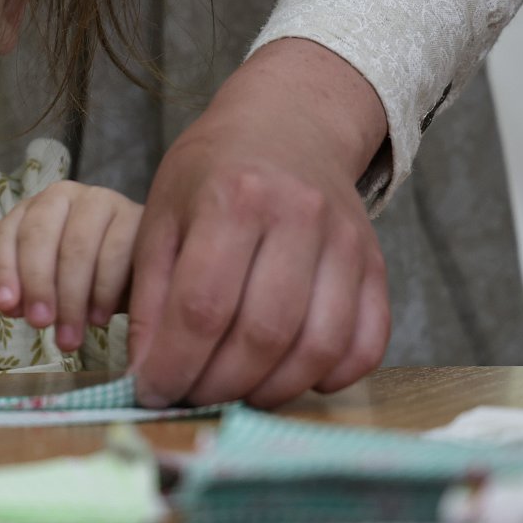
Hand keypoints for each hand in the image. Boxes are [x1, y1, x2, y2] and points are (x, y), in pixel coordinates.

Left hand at [0, 181, 140, 351]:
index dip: (2, 272)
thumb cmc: (85, 275)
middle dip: (37, 285)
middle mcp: (60, 197)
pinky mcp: (134, 215)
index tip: (6, 307)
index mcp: (30, 211)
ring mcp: (98, 201)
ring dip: (71, 298)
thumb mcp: (50, 284)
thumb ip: (27, 292)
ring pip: (76, 247)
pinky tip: (98, 318)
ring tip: (70, 335)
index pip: (4, 236)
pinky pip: (115, 252)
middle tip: (40, 323)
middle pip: (37, 236)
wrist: (140, 268)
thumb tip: (12, 307)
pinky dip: (104, 290)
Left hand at [128, 39, 391, 408]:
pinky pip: (367, 343)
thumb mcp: (161, 215)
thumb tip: (146, 372)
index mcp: (232, 197)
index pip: (202, 306)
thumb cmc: (211, 173)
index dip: (175, 363)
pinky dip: (331, 377)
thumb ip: (150, 292)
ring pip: (318, 346)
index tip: (153, 391)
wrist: (288, 124)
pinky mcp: (376, 264)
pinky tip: (290, 379)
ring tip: (234, 395)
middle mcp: (298, 216)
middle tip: (190, 398)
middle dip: (219, 384)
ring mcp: (347, 241)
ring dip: (272, 390)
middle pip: (262, 332)